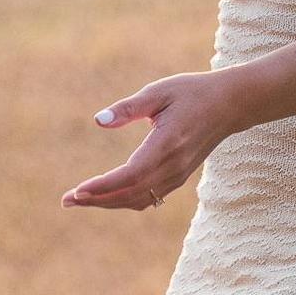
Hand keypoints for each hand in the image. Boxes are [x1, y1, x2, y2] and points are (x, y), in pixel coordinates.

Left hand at [61, 69, 245, 210]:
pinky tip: (107, 196)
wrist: (229, 105)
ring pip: (139, 199)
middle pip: (131, 194)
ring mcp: (178, 175)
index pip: (130, 175)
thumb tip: (98, 121)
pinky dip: (125, 199)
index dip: (103, 187)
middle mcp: (173, 167)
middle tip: (66, 200)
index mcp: (167, 145)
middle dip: (97, 200)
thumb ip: (128, 108)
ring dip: (108, 202)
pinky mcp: (179, 176)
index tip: (77, 190)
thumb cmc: (191, 92)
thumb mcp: (158, 91)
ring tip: (80, 199)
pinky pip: (149, 196)